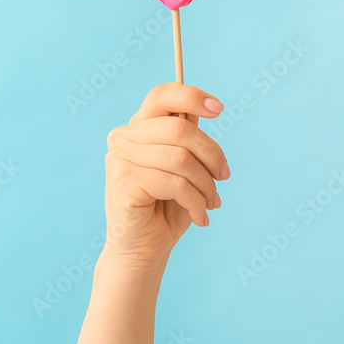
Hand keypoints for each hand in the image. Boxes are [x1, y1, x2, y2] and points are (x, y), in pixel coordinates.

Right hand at [102, 83, 229, 271]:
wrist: (145, 248)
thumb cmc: (168, 206)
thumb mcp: (185, 165)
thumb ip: (189, 136)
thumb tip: (209, 106)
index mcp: (139, 126)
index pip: (162, 95)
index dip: (192, 96)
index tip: (219, 109)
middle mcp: (124, 137)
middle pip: (180, 129)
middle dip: (212, 154)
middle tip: (223, 177)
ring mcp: (120, 158)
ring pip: (181, 158)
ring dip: (206, 184)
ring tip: (211, 202)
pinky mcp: (123, 182)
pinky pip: (174, 183)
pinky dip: (196, 202)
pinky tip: (200, 216)